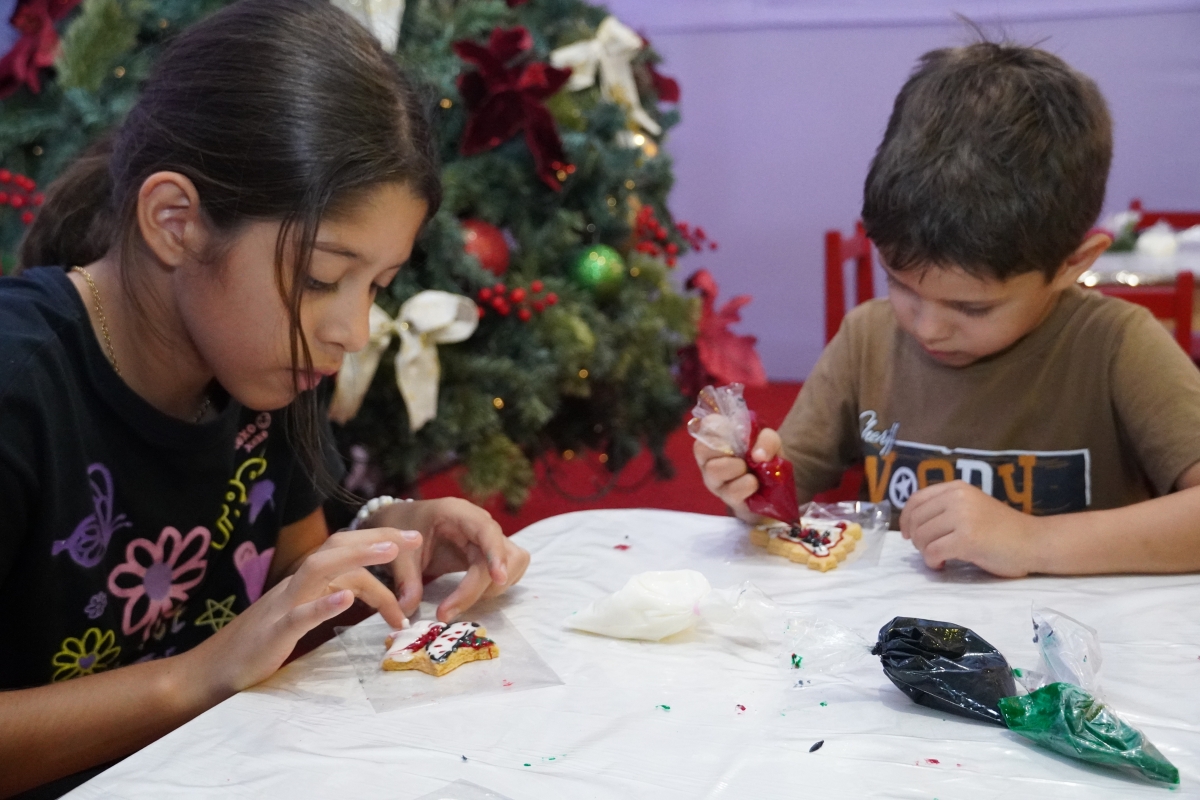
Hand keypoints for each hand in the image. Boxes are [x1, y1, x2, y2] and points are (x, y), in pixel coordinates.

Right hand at [194, 528, 420, 694]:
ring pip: (320, 569)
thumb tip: (363, 591)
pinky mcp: (274, 633)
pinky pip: (299, 614)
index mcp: (303, 582)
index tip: (412, 539)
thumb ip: (327, 598)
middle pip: (336, 548)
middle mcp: (294, 586)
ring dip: (358, 557)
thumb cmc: (261, 644)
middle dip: (376, 538)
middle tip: (415, 537)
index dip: (376, 542)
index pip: (343, 551)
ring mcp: (283, 606)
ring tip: (392, 552)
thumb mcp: (301, 615)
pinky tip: (346, 600)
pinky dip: (323, 605)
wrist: (212, 670)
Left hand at [368, 497, 529, 622]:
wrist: (404, 522)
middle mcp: (480, 524)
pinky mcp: (490, 553)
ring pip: (515, 562)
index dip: (496, 553)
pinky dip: (495, 587)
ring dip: (493, 588)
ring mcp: (488, 538)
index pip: (487, 530)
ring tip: (458, 601)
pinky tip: (469, 594)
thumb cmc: (403, 528)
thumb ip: (406, 580)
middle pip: (506, 553)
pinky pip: (510, 570)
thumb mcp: (399, 552)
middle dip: (486, 585)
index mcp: (458, 513)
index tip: (498, 578)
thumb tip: (409, 610)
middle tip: (449, 610)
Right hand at [694, 421, 780, 516]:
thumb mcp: (770, 443)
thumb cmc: (764, 459)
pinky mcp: (724, 498)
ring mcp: (713, 480)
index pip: (706, 425)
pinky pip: (731, 490)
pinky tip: (754, 485)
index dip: (719, 426)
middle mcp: (709, 458)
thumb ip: (767, 440)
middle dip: (726, 448)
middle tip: (743, 454)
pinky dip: (747, 485)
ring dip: (737, 468)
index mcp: (717, 438)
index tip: (736, 432)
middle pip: (701, 448)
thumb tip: (758, 455)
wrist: (775, 491)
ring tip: (750, 471)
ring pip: (714, 470)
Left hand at [899, 480, 1038, 576]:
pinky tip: (943, 565)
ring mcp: (963, 518)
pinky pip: (933, 552)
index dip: (905, 518)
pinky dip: (932, 562)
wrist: (1034, 542)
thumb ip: (946, 508)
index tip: (906, 533)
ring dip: (925, 552)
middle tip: (928, 551)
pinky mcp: (967, 539)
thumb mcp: (972, 507)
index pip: (916, 500)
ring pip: (922, 537)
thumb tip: (912, 523)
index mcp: (957, 488)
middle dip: (916, 539)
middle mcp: (958, 498)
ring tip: (939, 558)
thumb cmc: (1003, 529)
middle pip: (916, 520)